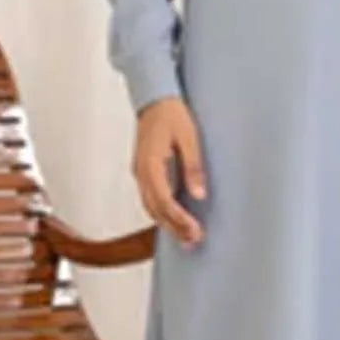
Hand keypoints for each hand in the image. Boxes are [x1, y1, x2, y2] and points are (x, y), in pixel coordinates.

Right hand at [132, 96, 207, 247]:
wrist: (154, 98)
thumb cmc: (171, 114)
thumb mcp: (189, 138)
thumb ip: (193, 167)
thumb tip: (199, 195)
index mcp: (150, 164)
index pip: (164, 201)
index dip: (180, 219)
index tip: (195, 230)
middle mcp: (141, 172)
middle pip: (155, 209)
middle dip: (174, 228)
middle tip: (194, 241)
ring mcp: (140, 173)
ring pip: (151, 207)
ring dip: (167, 224)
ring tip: (186, 237)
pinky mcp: (144, 172)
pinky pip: (151, 198)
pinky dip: (162, 212)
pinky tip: (175, 219)